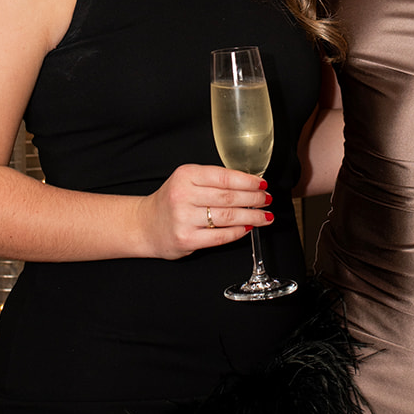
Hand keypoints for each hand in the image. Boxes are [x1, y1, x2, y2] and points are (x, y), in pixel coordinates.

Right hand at [138, 164, 272, 259]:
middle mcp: (183, 195)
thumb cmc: (172, 201)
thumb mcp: (187, 181)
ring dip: (252, 217)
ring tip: (265, 216)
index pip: (225, 177)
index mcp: (186, 175)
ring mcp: (184, 218)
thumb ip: (213, 181)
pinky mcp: (186, 239)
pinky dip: (238, 232)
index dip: (248, 181)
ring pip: (228, 216)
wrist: (145, 225)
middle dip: (254, 199)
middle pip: (229, 197)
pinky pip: (220, 235)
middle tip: (267, 200)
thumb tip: (250, 184)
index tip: (263, 184)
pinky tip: (247, 228)